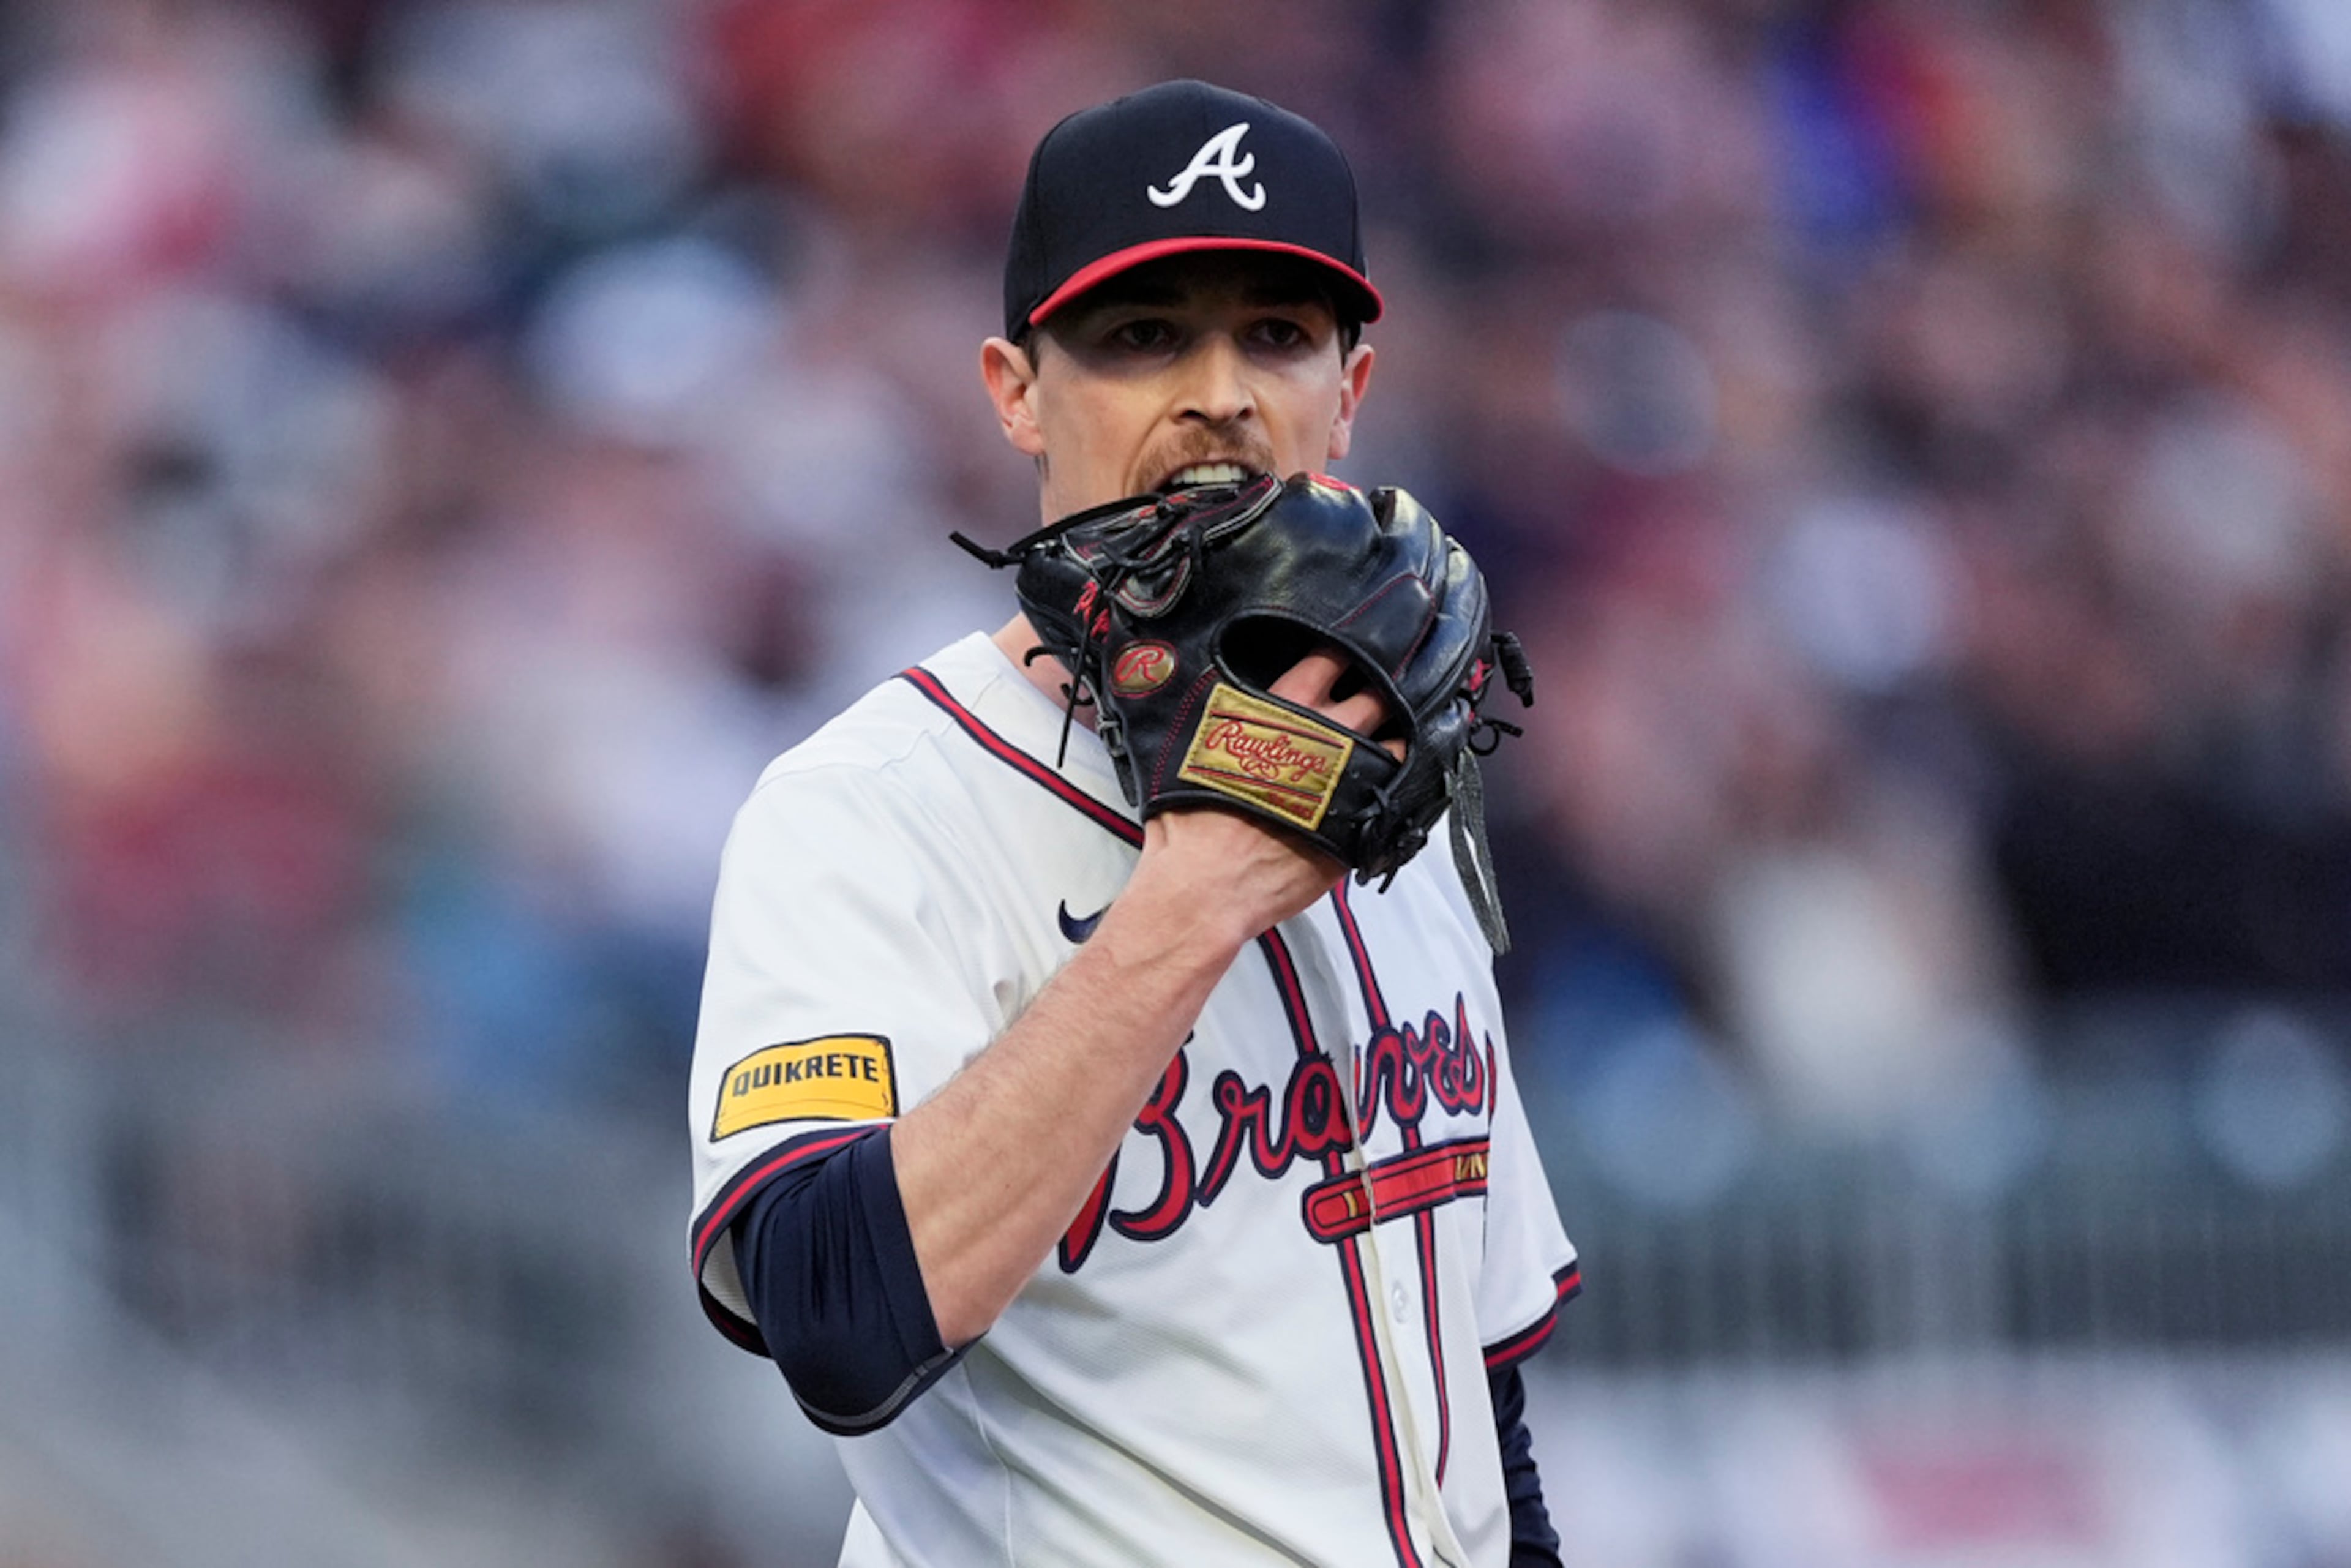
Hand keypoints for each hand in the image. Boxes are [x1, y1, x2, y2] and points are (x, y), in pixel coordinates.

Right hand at [1122, 648, 1404, 948]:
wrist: (1204, 888)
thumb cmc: (1191, 827)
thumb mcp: (1197, 752)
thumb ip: (1228, 723)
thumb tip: (1232, 709)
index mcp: (1282, 711)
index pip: (1328, 657)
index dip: (1345, 652)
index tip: (1353, 653)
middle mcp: (1324, 739)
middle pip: (1376, 694)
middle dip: (1383, 691)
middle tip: (1385, 693)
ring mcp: (1349, 783)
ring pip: (1398, 744)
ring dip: (1400, 740)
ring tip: (1397, 741)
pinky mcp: (1360, 827)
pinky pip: (1397, 799)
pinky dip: (1401, 791)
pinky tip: (1396, 790)